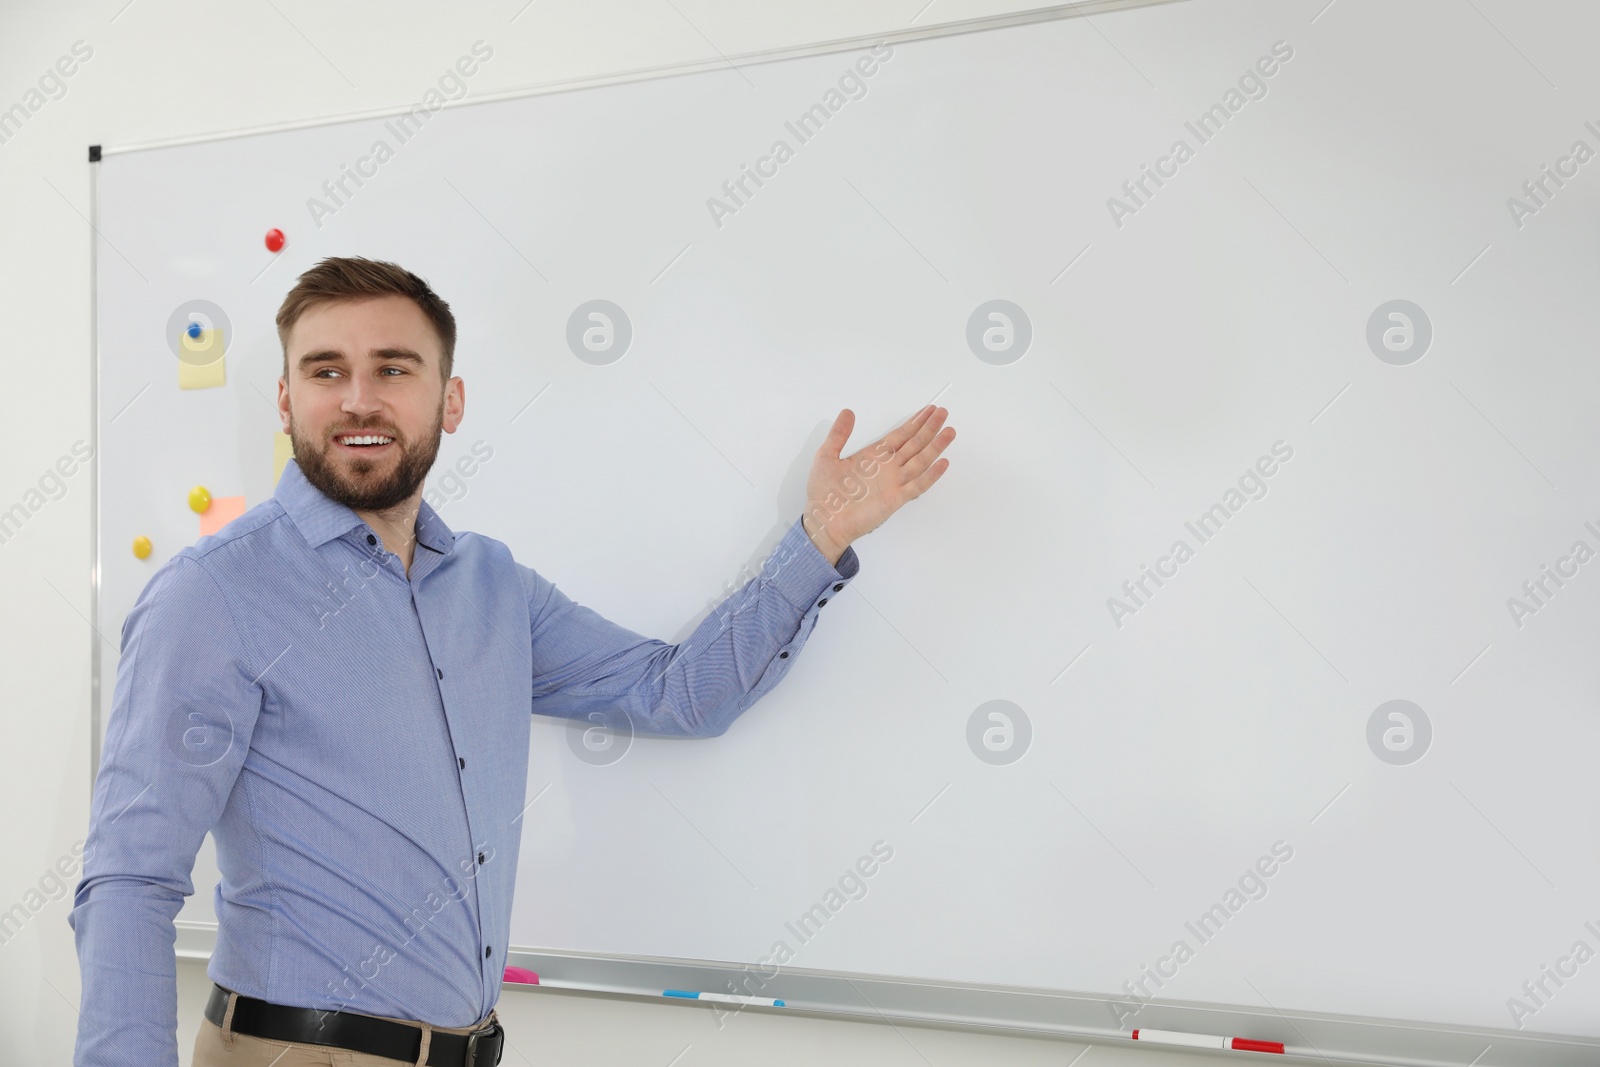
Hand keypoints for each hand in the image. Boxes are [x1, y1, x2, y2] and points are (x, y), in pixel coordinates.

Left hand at [802, 405, 954, 562]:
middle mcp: (887, 467)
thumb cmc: (823, 492)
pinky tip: (942, 462)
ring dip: (935, 446)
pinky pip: (917, 485)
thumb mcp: (826, 456)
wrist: (824, 520)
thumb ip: (839, 434)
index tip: (929, 410)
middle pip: (914, 443)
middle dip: (929, 428)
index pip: (900, 434)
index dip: (915, 422)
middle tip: (943, 412)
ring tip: (949, 432)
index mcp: (874, 455)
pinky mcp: (895, 499)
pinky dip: (931, 475)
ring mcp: (893, 482)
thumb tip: (848, 412)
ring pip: (920, 460)